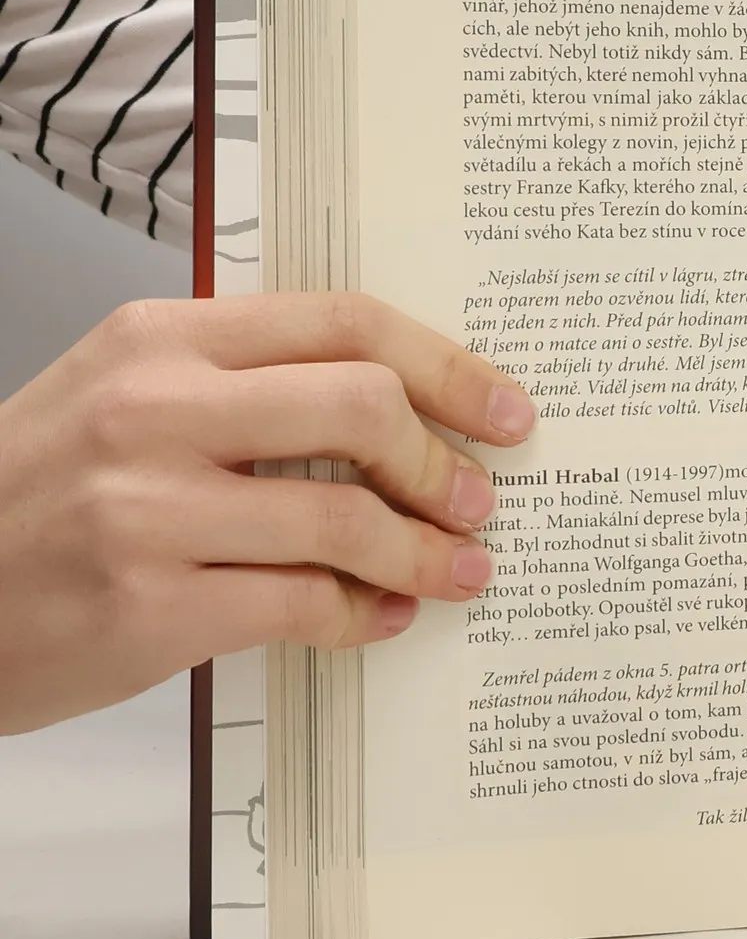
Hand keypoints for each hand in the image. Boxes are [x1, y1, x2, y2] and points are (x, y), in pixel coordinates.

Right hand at [0, 293, 535, 735]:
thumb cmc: (35, 493)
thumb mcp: (124, 395)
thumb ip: (248, 384)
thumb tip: (402, 408)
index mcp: (161, 339)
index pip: (344, 322)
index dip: (448, 366)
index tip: (506, 409)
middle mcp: (154, 411)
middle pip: (363, 407)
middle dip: (445, 462)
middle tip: (480, 501)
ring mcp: (147, 510)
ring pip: (346, 518)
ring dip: (424, 553)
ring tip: (458, 570)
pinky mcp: (149, 606)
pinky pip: (306, 606)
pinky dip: (365, 615)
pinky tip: (383, 615)